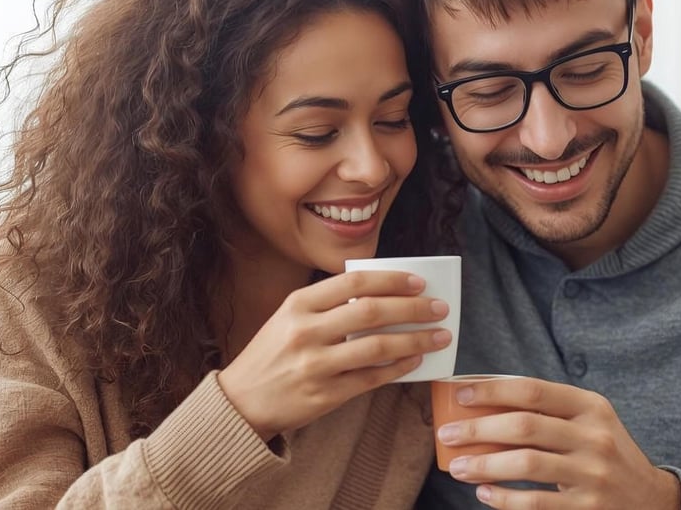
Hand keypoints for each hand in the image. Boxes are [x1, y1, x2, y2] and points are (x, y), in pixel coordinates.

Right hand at [217, 270, 450, 439]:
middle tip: (439, 308)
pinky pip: (372, 378)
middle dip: (413, 308)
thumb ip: (327, 306)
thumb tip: (383, 297)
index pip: (354, 282)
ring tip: (439, 336)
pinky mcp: (325, 395)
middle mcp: (306, 331)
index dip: (391, 280)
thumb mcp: (288, 318)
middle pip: (372, 311)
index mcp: (297, 304)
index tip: (418, 282)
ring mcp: (316, 365)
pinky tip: (416, 361)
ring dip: (416, 340)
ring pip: (378, 346)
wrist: (240, 401)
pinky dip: (399, 368)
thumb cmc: (271, 355)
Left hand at [437, 378, 680, 509]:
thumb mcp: (589, 422)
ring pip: (526, 464)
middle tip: (447, 434)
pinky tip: (485, 494)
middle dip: (477, 429)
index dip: (494, 390)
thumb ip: (550, 412)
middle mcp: (595, 437)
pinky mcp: (586, 508)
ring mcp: (592, 474)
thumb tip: (484, 404)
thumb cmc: (604, 453)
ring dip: (484, 465)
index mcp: (591, 407)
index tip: (462, 395)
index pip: (535, 391)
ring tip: (459, 467)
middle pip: (525, 426)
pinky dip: (504, 499)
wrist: (649, 498)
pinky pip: (535, 503)